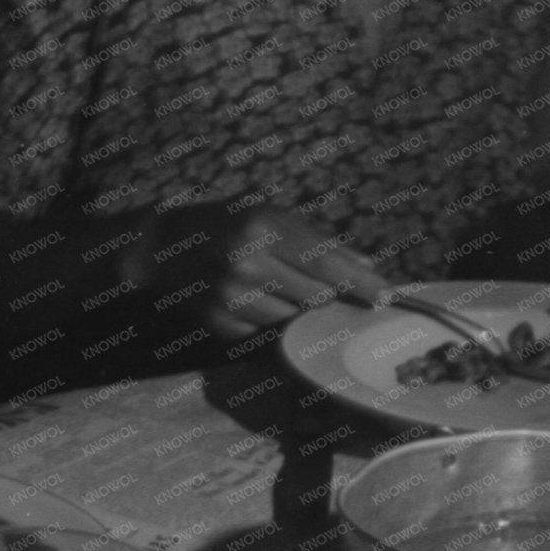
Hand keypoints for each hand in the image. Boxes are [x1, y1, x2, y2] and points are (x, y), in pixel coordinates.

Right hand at [129, 203, 387, 337]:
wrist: (163, 248)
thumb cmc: (230, 225)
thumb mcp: (272, 217)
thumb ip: (319, 242)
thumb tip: (368, 268)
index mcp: (263, 228)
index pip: (327, 263)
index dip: (360, 282)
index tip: (386, 296)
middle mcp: (246, 263)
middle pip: (316, 298)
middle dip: (326, 297)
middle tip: (323, 288)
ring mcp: (230, 297)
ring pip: (293, 320)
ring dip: (295, 310)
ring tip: (273, 288)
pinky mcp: (219, 323)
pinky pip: (266, 333)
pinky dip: (268, 322)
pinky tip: (252, 301)